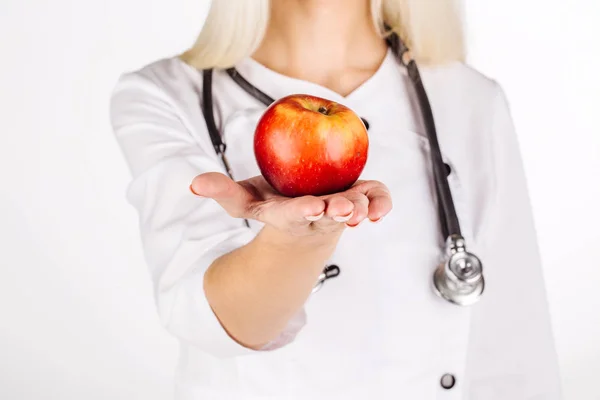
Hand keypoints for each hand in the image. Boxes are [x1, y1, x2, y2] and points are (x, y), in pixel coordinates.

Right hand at [190, 173, 392, 236]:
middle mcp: (319, 216)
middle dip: (337, 214)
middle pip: (329, 217)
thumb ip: (222, 192)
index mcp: (290, 217)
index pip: (294, 216)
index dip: (301, 212)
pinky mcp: (359, 199)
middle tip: (342, 208)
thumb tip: (193, 185)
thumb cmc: (273, 206)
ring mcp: (341, 209)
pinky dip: (382, 203)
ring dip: (361, 209)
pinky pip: (375, 200)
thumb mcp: (245, 201)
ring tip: (363, 207)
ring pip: (355, 210)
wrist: (306, 221)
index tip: (310, 208)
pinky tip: (381, 207)